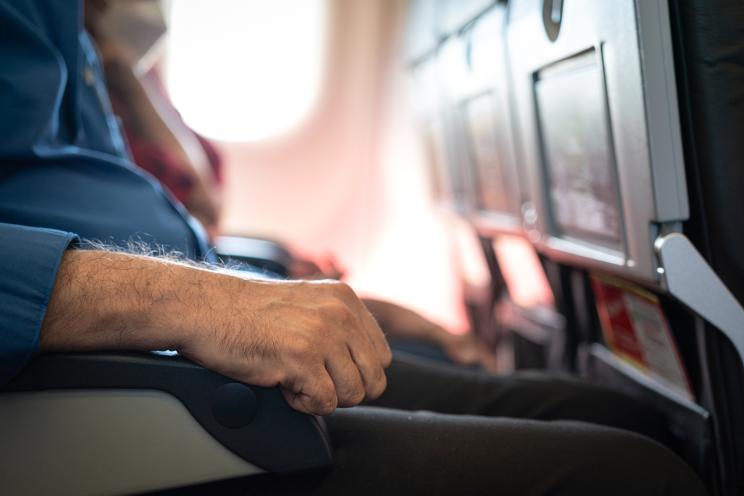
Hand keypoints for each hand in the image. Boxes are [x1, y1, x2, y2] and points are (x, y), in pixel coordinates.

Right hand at [41, 251, 390, 416]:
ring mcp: (323, 334)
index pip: (382, 355)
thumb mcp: (309, 303)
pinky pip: (325, 403)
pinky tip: (283, 384)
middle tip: (311, 380)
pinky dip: (303, 403)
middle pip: (374, 379)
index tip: (327, 369)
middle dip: (344, 390)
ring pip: (353, 394)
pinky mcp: (302, 357)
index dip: (356, 372)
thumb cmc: (250, 312)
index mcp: (346, 299)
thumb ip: (341, 324)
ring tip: (294, 379)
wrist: (207, 308)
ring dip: (323, 397)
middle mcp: (341, 314)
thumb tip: (370, 363)